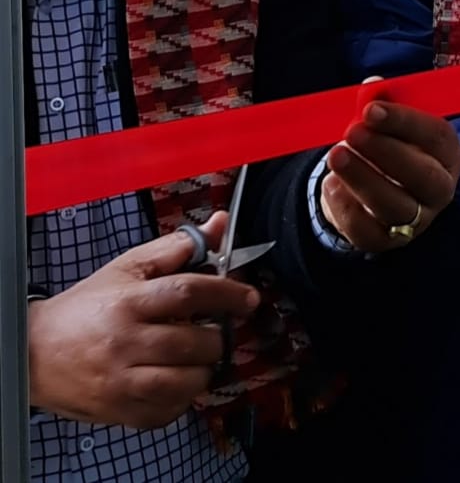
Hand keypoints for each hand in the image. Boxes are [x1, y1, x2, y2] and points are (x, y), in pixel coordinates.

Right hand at [28, 213, 260, 428]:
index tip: (248, 298)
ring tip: (192, 356)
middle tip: (211, 331)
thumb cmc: (86, 308)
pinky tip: (173, 378)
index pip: (189, 292)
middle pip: (196, 341)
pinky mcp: (120, 411)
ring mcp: (121, 382)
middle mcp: (124, 343)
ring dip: (202, 368)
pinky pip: (170, 410)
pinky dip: (182, 397)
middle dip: (216, 336)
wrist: (34, 353)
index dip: (227, 293)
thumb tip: (219, 225)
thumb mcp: (128, 268)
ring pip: (188, 381)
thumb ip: (177, 248)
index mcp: (128, 302)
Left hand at [320, 84, 459, 251]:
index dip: (405, 121)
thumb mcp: (388, 122)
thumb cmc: (389, 147)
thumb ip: (383, 103)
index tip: (371, 109)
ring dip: (364, 179)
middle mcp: (440, 189)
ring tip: (336, 155)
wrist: (373, 189)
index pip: (437, 136)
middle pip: (424, 176)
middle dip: (387, 152)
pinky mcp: (388, 241)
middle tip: (353, 132)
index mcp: (448, 154)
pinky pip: (369, 232)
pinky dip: (347, 209)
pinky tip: (332, 185)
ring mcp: (417, 219)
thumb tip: (373, 86)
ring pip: (397, 207)